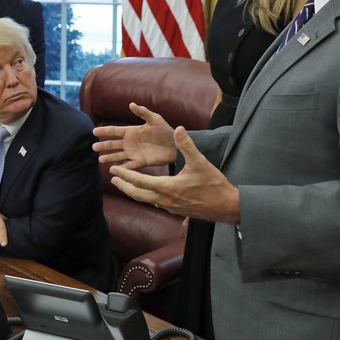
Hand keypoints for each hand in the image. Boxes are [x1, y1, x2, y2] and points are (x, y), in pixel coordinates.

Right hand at [92, 103, 176, 168]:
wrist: (176, 145)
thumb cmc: (166, 130)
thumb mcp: (155, 119)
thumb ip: (143, 112)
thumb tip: (131, 104)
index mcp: (132, 131)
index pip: (115, 131)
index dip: (104, 131)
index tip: (94, 131)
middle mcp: (130, 143)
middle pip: (113, 144)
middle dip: (103, 145)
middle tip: (93, 147)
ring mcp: (134, 153)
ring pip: (118, 155)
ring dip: (109, 157)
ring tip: (100, 159)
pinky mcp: (140, 162)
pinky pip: (128, 166)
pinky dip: (121, 168)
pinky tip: (113, 170)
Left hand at [110, 126, 240, 224]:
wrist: (226, 207)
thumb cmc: (213, 185)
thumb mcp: (200, 162)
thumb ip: (187, 145)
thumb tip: (178, 128)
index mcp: (167, 187)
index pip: (140, 181)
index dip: (125, 175)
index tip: (113, 170)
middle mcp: (165, 199)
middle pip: (138, 194)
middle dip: (124, 185)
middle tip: (113, 178)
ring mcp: (170, 207)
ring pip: (146, 200)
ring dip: (134, 192)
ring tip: (126, 185)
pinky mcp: (176, 211)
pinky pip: (155, 203)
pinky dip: (146, 196)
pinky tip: (147, 193)